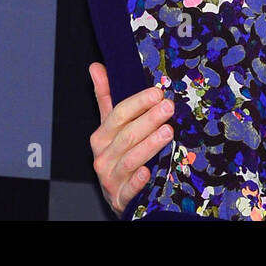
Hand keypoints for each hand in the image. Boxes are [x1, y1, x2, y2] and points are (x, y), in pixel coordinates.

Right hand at [88, 62, 173, 217]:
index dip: (138, 102)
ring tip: (168, 132)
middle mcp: (103, 156)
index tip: (157, 92)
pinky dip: (137, 181)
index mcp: (101, 136)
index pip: (118, 114)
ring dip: (149, 145)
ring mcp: (111, 178)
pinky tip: (148, 171)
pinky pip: (129, 189)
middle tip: (169, 107)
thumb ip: (105, 97)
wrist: (118, 193)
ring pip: (130, 160)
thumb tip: (96, 66)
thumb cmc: (117, 153)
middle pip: (127, 135)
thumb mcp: (111, 125)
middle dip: (149, 120)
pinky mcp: (120, 198)